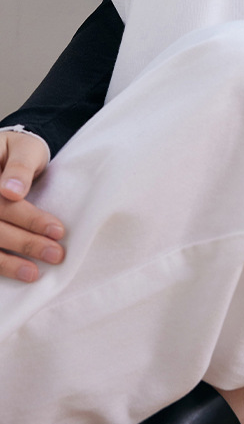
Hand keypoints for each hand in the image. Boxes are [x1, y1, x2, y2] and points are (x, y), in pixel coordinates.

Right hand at [0, 131, 64, 282]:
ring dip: (8, 262)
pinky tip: (15, 274)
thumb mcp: (24, 149)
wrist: (7, 154)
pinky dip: (0, 265)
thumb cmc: (18, 151)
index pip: (3, 203)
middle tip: (55, 254)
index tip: (58, 230)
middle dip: (25, 243)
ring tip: (33, 273)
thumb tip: (12, 192)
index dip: (30, 219)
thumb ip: (20, 167)